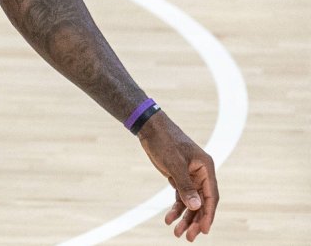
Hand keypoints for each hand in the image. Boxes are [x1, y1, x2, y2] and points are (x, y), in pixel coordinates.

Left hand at [137, 112, 218, 240]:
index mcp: (206, 168)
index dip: (208, 215)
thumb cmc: (165, 142)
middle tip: (187, 237)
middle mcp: (201, 174)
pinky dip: (176, 208)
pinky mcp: (179, 177)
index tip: (204, 231)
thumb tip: (196, 207)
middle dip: (195, 220)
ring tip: (176, 232)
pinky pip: (180, 197)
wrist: (150, 128)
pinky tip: (169, 218)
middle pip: (202, 203)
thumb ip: (185, 185)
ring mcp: (190, 177)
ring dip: (185, 217)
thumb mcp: (174, 164)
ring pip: (191, 202)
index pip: (211, 197)